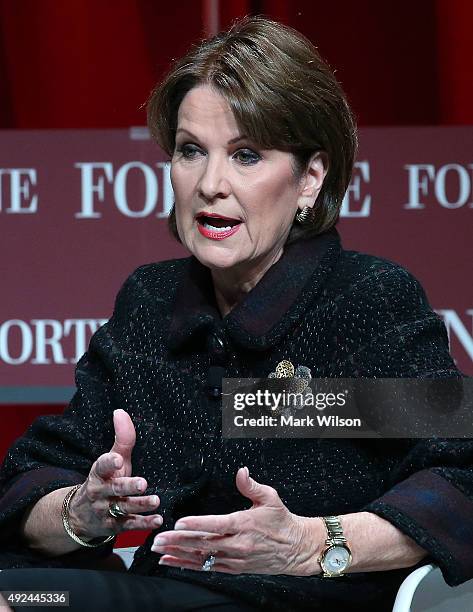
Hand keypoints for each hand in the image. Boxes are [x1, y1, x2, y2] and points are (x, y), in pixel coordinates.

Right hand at [68, 409, 161, 538]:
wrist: (81, 515)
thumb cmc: (106, 479)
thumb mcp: (112, 460)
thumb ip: (122, 438)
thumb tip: (120, 411)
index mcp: (99, 473)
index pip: (102, 466)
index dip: (109, 463)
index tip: (117, 459)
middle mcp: (101, 492)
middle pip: (114, 489)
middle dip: (127, 486)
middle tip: (143, 483)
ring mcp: (106, 511)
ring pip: (123, 508)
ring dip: (140, 505)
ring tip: (155, 501)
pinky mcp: (114, 527)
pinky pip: (129, 525)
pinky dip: (143, 524)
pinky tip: (157, 520)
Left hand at [151, 467, 321, 574]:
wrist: (296, 548)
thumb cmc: (282, 521)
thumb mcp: (270, 498)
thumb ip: (251, 485)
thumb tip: (240, 471)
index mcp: (244, 524)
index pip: (216, 525)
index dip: (196, 524)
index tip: (179, 522)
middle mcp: (238, 544)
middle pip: (203, 543)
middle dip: (178, 541)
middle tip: (158, 538)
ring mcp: (235, 559)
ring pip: (202, 558)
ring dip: (179, 554)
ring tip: (159, 551)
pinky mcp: (234, 568)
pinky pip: (207, 568)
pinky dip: (189, 565)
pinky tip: (173, 562)